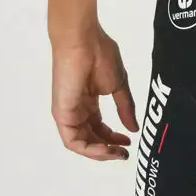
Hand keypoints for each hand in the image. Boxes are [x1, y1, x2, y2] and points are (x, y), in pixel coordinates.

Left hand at [51, 25, 139, 160]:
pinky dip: (89, 150)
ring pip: (81, 144)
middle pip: (91, 138)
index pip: (100, 128)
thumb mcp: (119, 85)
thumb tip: (134, 128)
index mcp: (89, 102)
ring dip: (100, 153)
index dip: (114, 138)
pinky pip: (72, 141)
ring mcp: (68, 113)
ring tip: (117, 153)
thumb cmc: (100, 56)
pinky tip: (105, 149)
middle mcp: (77, 110)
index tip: (130, 142)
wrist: (83, 42)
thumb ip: (125, 108)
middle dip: (108, 149)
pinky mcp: (62, 115)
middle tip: (124, 153)